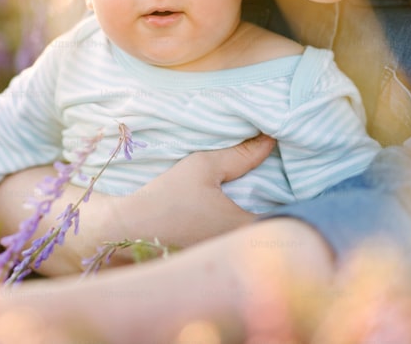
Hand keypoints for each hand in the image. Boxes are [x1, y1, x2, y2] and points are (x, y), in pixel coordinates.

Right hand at [0, 134, 275, 273]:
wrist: (118, 232)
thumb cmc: (162, 197)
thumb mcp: (202, 167)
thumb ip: (240, 155)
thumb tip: (271, 139)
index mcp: (243, 230)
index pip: (287, 222)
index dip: (292, 205)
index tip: (290, 187)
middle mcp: (237, 255)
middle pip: (269, 237)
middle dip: (272, 218)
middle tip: (271, 196)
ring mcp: (219, 267)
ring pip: (248, 248)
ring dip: (250, 232)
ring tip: (248, 207)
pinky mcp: (201, 271)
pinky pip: (228, 257)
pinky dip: (230, 244)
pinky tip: (220, 226)